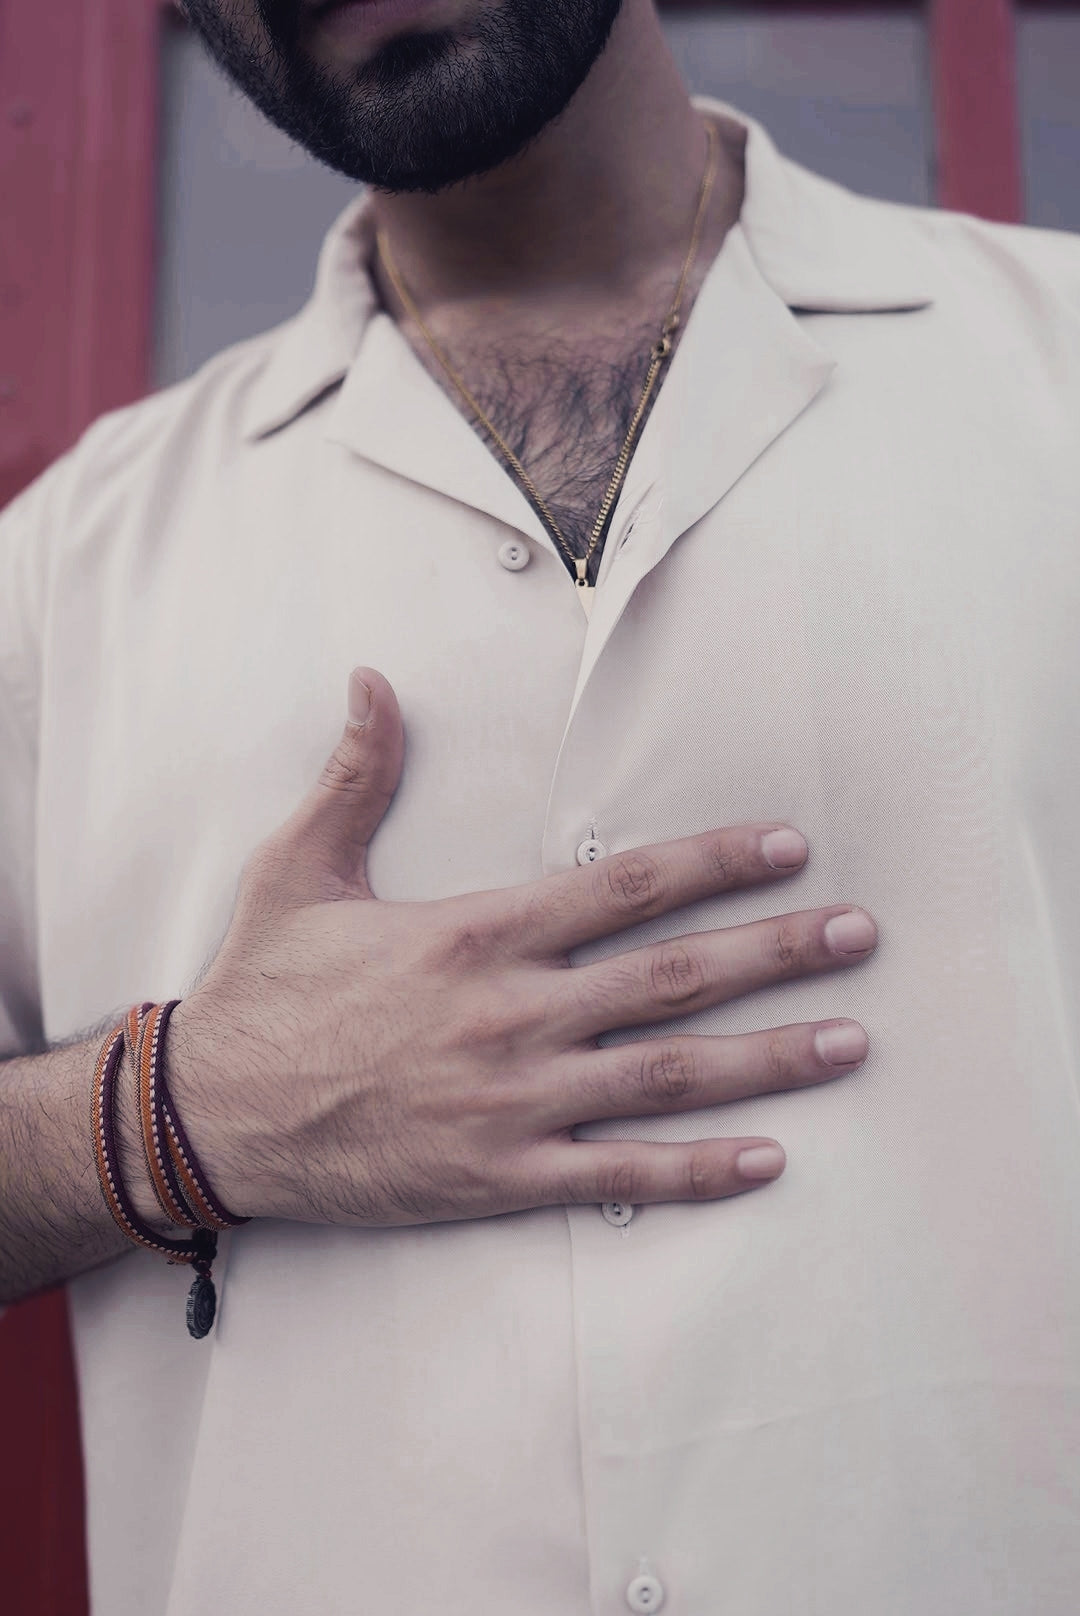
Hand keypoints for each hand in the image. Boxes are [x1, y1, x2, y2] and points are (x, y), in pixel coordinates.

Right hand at [167, 667, 875, 1226]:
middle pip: (671, 977)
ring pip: (666, 1075)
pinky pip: (618, 1176)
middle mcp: (511, 1014)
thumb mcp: (300, 868)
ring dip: (766, 1056)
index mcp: (476, 935)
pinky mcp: (499, 1174)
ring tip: (848, 1040)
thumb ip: (356, 776)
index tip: (787, 846)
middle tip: (858, 937)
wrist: (210, 1114)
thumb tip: (372, 680)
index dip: (714, 862)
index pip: (621, 888)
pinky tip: (768, 1158)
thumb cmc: (262, 988)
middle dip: (775, 952)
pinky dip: (697, 1170)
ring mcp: (512, 1100)